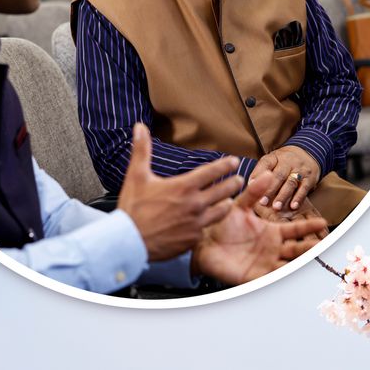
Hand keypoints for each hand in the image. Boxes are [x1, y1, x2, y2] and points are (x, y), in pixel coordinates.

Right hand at [117, 123, 243, 261]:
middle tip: (239, 180)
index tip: (234, 161)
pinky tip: (208, 222)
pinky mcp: (193, 239)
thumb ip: (142, 150)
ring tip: (229, 201)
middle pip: (224, 190)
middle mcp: (195, 204)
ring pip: (221, 211)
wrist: (130, 242)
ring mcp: (196, 223)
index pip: (212, 171)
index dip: (226, 165)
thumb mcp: (136, 175)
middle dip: (233, 183)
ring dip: (226, 204)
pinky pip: (207, 229)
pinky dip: (209, 223)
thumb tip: (139, 127)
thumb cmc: (133, 208)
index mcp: (184, 186)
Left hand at [191, 172, 327, 284]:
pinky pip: (273, 278)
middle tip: (325, 245)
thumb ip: (253, 192)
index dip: (308, 227)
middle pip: (297, 249)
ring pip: (289, 264)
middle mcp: (272, 248)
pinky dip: (283, 277)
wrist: (202, 243)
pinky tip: (292, 275)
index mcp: (271, 232)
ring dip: (301, 263)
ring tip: (314, 261)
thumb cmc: (221, 225)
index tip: (323, 222)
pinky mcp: (255, 276)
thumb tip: (267, 174)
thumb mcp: (239, 206)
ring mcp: (265, 262)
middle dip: (310, 247)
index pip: (295, 230)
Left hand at [248, 145, 320, 211]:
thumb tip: (249, 185)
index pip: (265, 163)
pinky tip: (293, 207)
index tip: (250, 186)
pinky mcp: (310, 178)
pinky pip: (304, 188)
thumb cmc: (283, 162)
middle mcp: (288, 161)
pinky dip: (298, 198)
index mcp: (275, 157)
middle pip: (278, 175)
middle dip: (270, 189)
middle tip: (262, 202)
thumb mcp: (272, 161)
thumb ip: (261, 171)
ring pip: (290, 182)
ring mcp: (300, 169)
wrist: (308, 154)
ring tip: (276, 207)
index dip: (257, 174)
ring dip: (283, 196)